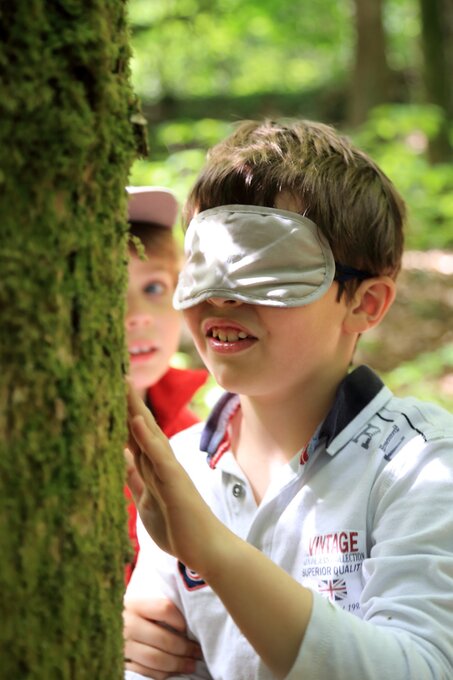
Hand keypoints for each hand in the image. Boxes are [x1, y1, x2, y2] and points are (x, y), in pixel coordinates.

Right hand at [124, 597, 201, 678]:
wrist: (103, 626)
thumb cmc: (133, 614)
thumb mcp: (142, 604)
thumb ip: (159, 607)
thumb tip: (191, 618)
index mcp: (134, 604)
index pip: (164, 609)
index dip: (180, 620)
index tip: (188, 628)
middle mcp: (126, 624)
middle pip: (163, 638)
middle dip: (185, 648)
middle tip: (198, 652)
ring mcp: (122, 646)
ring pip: (155, 658)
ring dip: (177, 663)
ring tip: (191, 664)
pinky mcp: (120, 663)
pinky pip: (145, 672)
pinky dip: (163, 673)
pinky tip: (173, 671)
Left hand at [125, 382, 227, 575]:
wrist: (206, 549)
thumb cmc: (179, 527)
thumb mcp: (147, 502)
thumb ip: (135, 480)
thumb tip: (120, 459)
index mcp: (154, 469)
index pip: (135, 437)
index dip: (122, 416)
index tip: (109, 393)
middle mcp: (162, 465)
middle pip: (142, 428)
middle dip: (128, 403)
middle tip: (116, 376)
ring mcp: (170, 471)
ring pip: (150, 435)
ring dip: (136, 411)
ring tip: (124, 386)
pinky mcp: (175, 483)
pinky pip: (158, 457)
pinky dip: (147, 438)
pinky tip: (137, 421)